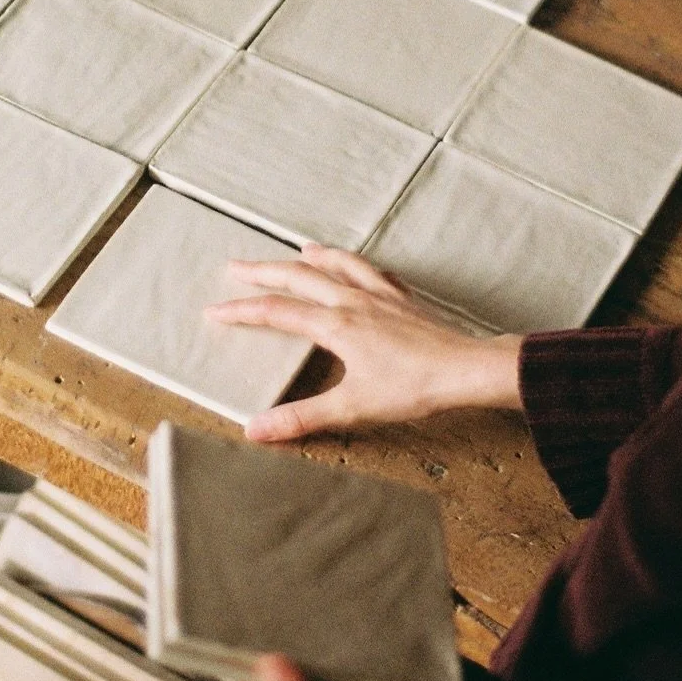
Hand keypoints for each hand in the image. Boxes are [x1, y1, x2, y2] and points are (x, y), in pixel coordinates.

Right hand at [206, 245, 522, 440]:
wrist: (466, 370)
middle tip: (236, 266)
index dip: (242, 311)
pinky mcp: (403, 299)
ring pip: (338, 265)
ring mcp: (380, 296)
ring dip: (312, 257)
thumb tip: (255, 429)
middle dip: (263, 271)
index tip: (215, 310)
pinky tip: (358, 267)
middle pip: (298, 277)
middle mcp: (353, 301)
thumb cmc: (414, 388)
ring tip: (297, 251)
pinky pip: (373, 271)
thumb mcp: (353, 408)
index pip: (277, 312)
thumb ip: (302, 417)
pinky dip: (356, 264)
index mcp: (335, 325)